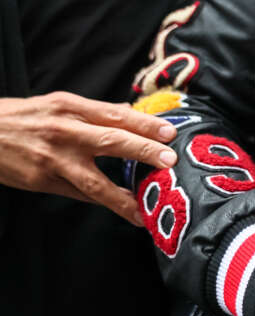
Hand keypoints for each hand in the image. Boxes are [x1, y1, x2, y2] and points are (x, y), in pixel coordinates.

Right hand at [0, 92, 177, 224]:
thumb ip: (95, 112)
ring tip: (148, 207)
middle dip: (143, 151)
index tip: (170, 132)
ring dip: (125, 196)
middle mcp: (64, 131)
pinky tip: (127, 210)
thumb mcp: (58, 105)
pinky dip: (105, 202)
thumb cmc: (23, 118)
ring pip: (95, 180)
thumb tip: (129, 112)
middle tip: (170, 160)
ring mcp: (53, 159)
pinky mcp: (43, 181)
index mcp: (70, 108)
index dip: (144, 124)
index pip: (115, 115)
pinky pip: (80, 195)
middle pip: (110, 140)